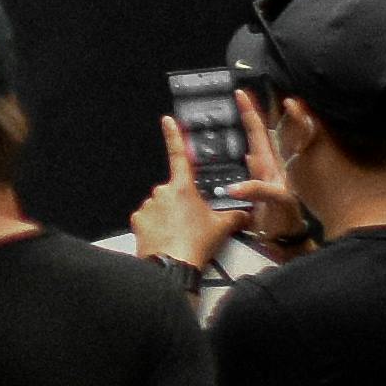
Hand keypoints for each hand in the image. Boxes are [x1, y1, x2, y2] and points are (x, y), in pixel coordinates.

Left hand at [131, 117, 238, 275]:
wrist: (172, 265)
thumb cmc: (196, 244)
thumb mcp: (222, 227)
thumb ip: (235, 216)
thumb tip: (247, 213)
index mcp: (183, 187)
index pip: (179, 156)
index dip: (174, 136)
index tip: (167, 120)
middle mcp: (162, 192)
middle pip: (174, 191)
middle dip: (182, 202)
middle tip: (193, 222)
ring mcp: (147, 206)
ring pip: (161, 206)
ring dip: (169, 215)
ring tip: (181, 234)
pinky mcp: (137, 220)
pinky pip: (148, 218)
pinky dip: (156, 226)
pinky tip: (166, 237)